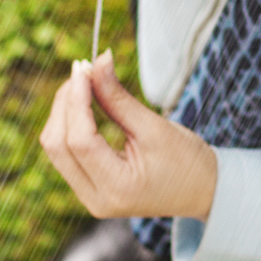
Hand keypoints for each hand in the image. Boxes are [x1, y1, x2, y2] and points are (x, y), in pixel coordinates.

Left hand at [39, 52, 217, 220]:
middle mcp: (95, 199)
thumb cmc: (188, 162)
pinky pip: (65, 153)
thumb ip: (119, 97)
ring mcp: (89, 197)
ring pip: (56, 149)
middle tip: (83, 69)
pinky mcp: (89, 188)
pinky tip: (83, 103)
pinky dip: (70, 125)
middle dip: (65, 103)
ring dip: (64, 112)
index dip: (76, 99)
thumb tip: (97, 61)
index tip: (84, 67)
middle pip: (58, 145)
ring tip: (84, 82)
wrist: (203, 192)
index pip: (79, 141)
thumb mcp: (155, 127)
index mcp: (116, 188)